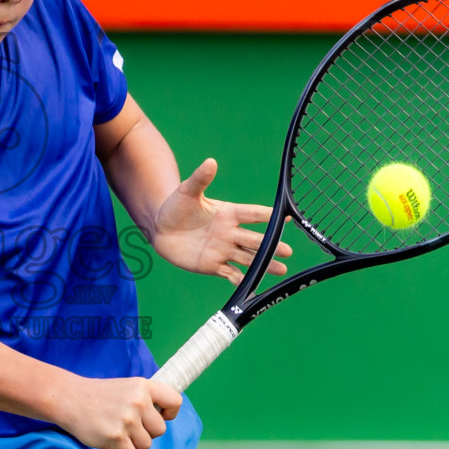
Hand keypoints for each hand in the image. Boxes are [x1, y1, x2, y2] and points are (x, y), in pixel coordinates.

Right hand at [53, 376, 182, 448]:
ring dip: (132, 443)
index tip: (157, 416)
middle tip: (128, 425)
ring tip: (117, 431)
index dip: (169, 413)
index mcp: (143, 386)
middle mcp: (138, 401)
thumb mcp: (127, 387)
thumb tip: (165, 416)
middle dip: (146, 432)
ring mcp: (127, 419)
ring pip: (146, 445)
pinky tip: (110, 440)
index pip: (175, 402)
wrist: (69, 399)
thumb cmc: (99, 395)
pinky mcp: (116, 436)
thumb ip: (146, 398)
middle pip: (160, 430)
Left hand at [150, 157, 293, 285]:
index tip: (287, 217)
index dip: (269, 215)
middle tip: (287, 251)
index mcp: (228, 213)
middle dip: (271, 246)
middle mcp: (230, 233)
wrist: (160, 228)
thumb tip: (210, 162)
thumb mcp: (187, 192)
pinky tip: (254, 286)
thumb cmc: (175, 206)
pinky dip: (241, 281)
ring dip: (264, 265)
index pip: (253, 214)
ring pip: (248, 258)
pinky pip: (230, 274)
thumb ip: (200, 179)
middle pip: (255, 240)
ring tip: (281, 269)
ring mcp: (223, 250)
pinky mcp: (213, 265)